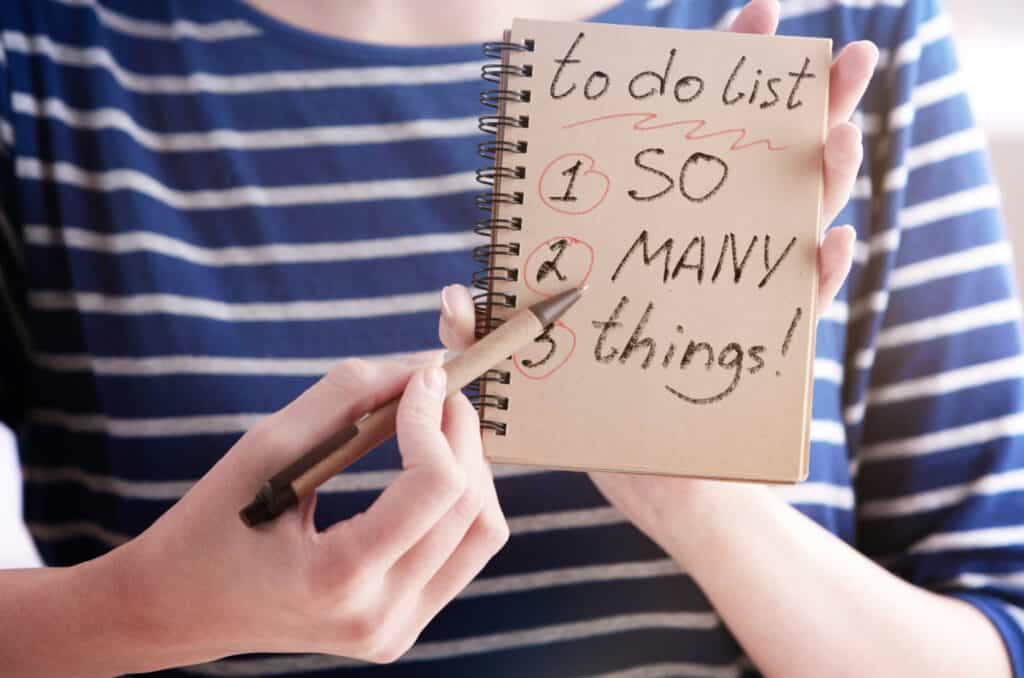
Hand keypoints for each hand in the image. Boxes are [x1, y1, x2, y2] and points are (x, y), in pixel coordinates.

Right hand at [100, 356, 507, 669]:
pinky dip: (458, 503)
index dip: (434, 418)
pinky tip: (425, 470)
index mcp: (338, 578)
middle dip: (461, 433)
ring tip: (434, 427)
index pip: (434, 487)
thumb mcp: (266, 445)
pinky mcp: (401, 629)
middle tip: (434, 389)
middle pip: (470, 507)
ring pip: (482, 533)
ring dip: (470, 468)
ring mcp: (395, 632)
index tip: (420, 377)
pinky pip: (464, 555)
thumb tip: (425, 365)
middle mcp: (378, 618)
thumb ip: (348, 396)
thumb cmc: (213, 521)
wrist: (179, 608)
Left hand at [438, 0, 876, 561]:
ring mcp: (744, 291)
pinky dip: (818, 275)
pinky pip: (802, 307)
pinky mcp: (766, 347)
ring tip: (839, 130)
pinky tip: (828, 243)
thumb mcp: (527, 367)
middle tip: (824, 50)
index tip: (741, 23)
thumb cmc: (584, 410)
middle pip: (763, 159)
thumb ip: (492, 331)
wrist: (643, 477)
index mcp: (650, 234)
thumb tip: (456, 295)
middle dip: (800, 99)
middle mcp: (707, 248)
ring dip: (825, 172)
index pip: (685, 140)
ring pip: (797, 218)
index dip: (717, 79)